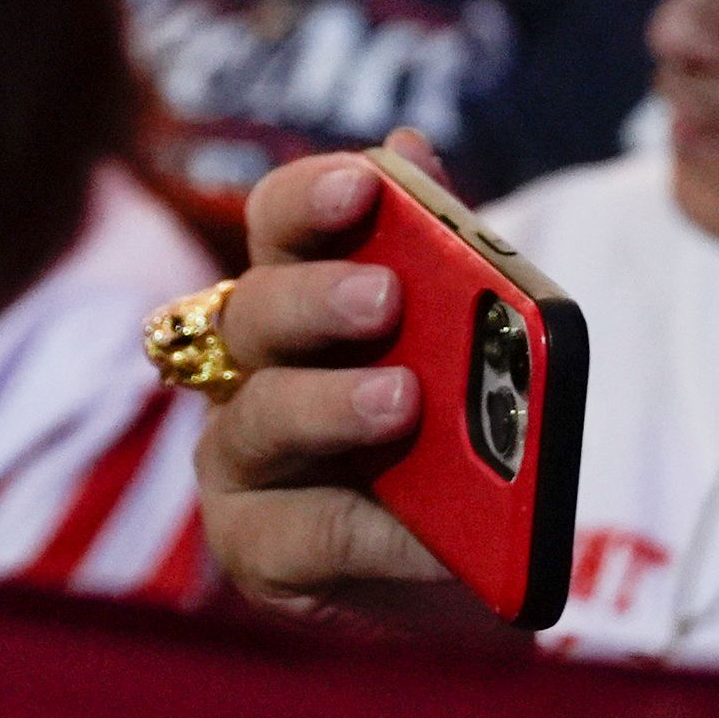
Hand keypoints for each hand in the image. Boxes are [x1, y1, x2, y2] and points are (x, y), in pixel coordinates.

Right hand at [191, 136, 504, 641]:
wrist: (477, 567)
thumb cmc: (454, 434)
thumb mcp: (465, 341)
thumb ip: (445, 254)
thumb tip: (415, 150)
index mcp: (300, 295)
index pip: (280, 222)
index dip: (312, 196)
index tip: (365, 184)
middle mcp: (250, 368)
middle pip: (255, 312)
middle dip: (316, 300)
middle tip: (384, 298)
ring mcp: (241, 460)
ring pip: (261, 419)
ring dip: (330, 406)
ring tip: (402, 403)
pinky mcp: (257, 549)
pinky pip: (302, 535)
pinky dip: (374, 532)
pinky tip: (429, 534)